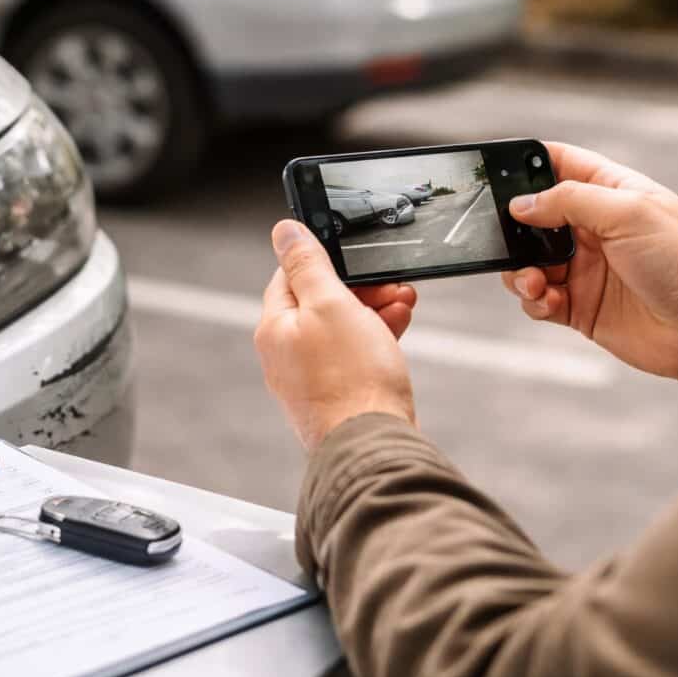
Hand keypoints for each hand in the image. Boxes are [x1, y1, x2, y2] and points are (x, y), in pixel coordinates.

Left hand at [255, 220, 416, 449]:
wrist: (373, 445)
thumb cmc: (351, 380)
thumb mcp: (330, 304)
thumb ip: (306, 264)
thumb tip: (283, 231)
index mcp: (274, 328)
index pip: (290, 276)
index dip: (326, 261)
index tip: (358, 260)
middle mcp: (285, 354)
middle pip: (319, 303)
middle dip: (360, 288)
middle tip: (391, 284)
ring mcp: (309, 378)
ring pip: (341, 329)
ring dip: (374, 310)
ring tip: (404, 303)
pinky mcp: (335, 396)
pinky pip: (352, 356)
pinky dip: (375, 339)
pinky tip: (396, 332)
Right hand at [502, 142, 677, 394]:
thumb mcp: (628, 213)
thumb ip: (570, 201)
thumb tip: (520, 204)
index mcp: (608, 193)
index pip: (559, 165)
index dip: (526, 164)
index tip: (493, 173)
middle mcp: (591, 229)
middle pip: (531, 219)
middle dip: (511, 229)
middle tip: (503, 239)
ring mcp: (582, 269)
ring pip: (526, 263)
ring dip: (518, 272)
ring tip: (533, 282)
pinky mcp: (577, 307)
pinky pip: (536, 300)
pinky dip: (532, 301)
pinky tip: (547, 301)